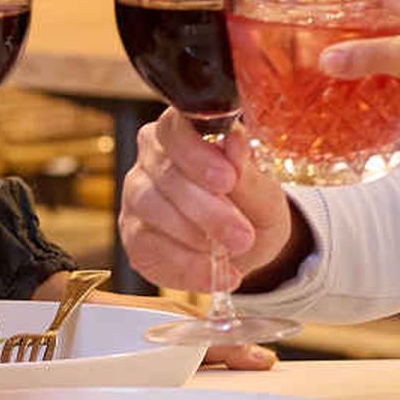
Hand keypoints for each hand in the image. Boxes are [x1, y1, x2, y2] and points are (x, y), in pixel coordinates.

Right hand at [121, 109, 298, 297]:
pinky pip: (149, 246)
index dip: (197, 152)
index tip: (228, 179)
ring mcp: (137, 195)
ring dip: (195, 234)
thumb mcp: (266, 195)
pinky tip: (214, 272)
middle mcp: (153, 157)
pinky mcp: (133, 234)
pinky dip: (186, 263)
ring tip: (232, 251)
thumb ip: (249, 171)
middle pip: (164, 171)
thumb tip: (235, 139)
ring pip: (151, 205)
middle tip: (241, 234)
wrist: (246, 248)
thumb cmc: (253, 209)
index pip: (175, 127)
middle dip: (206, 207)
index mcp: (185, 132)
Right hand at [319, 0, 399, 155]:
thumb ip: (370, 55)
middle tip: (317, 26)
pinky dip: (362, 73)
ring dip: (352, 47)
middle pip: (377, 6)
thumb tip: (325, 59)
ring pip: (376, 39)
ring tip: (319, 54)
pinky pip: (380, 69)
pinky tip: (339, 83)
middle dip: (349, 16)